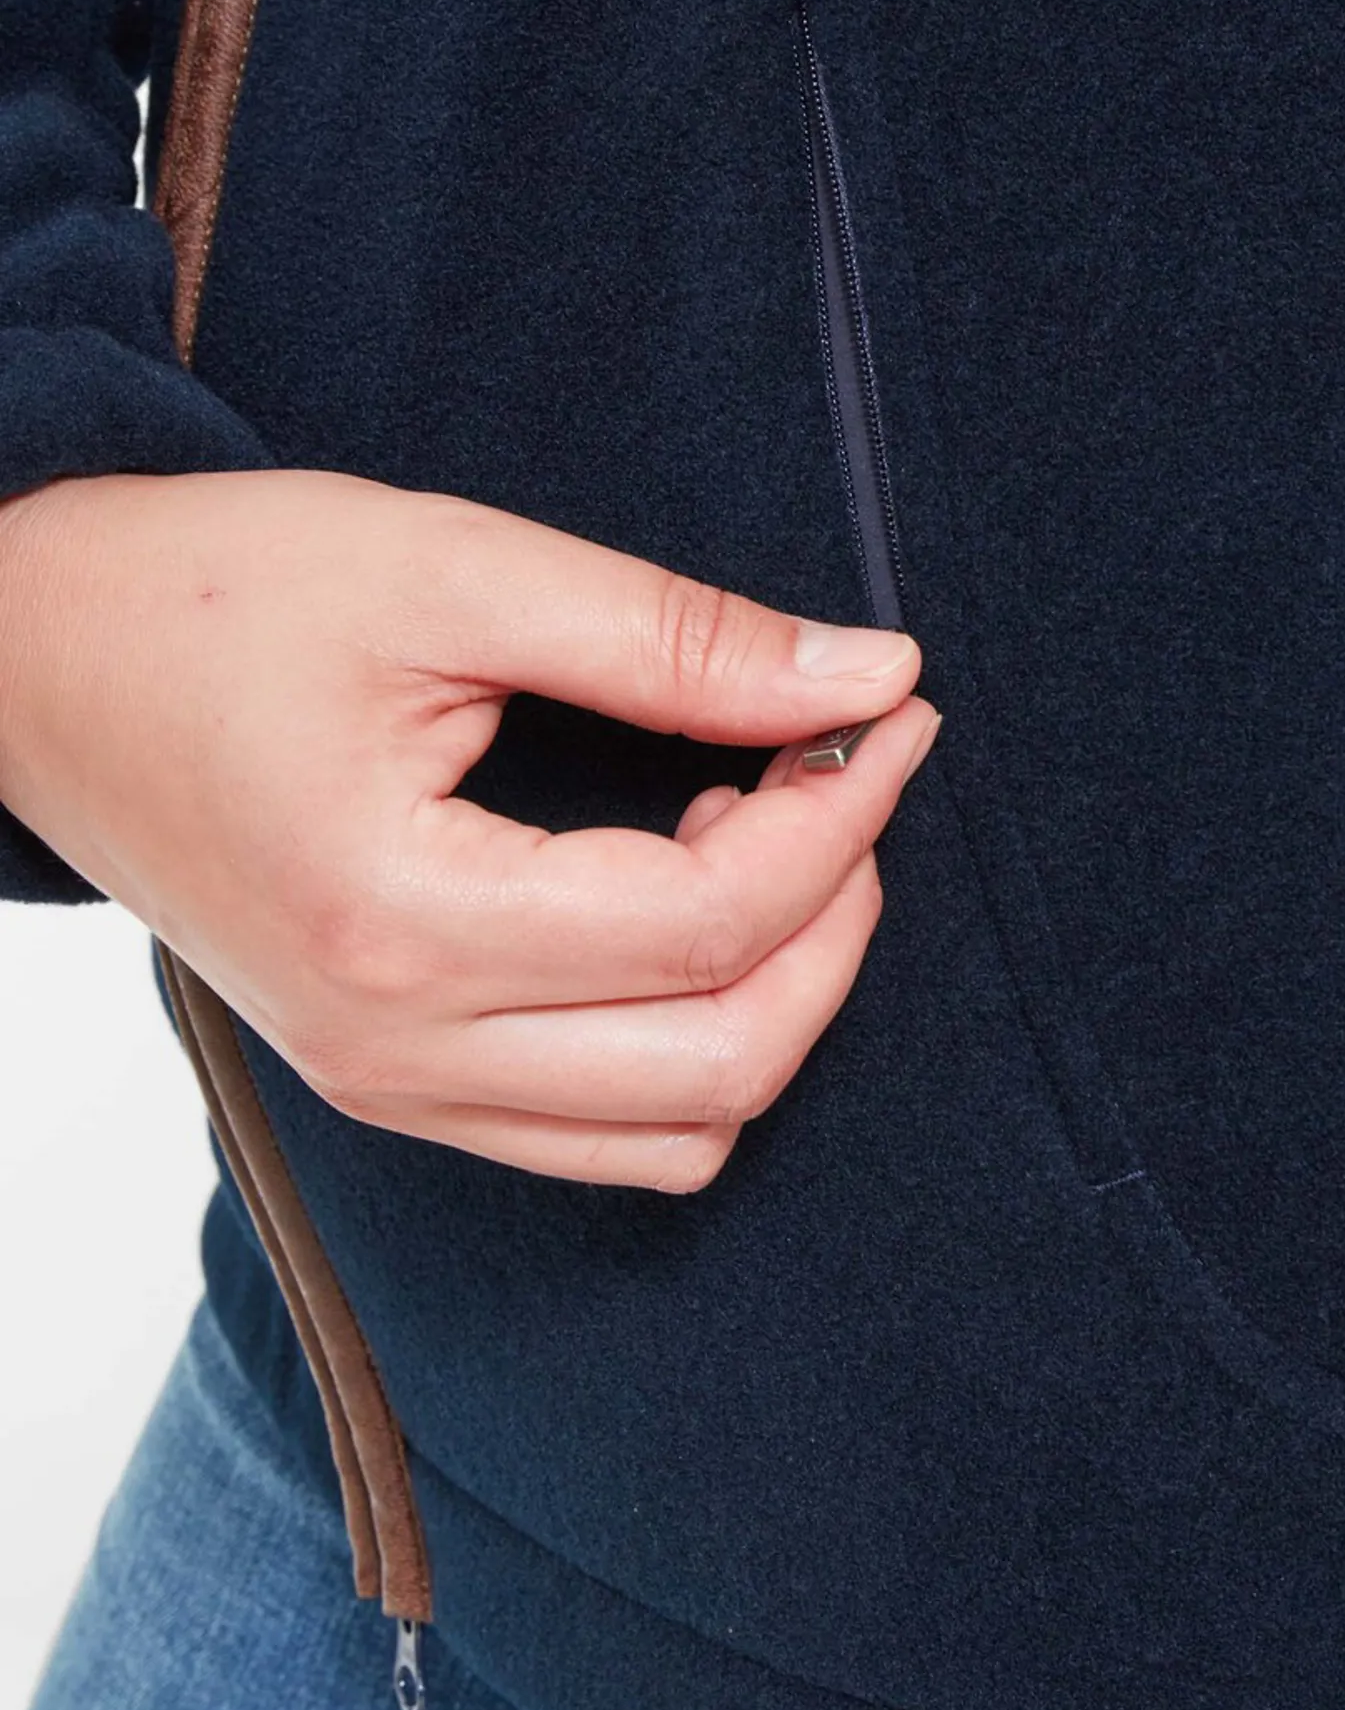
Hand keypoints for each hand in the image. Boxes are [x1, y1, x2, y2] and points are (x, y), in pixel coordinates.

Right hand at [0, 469, 938, 1190]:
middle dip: (839, 918)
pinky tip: (679, 906)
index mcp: (404, 922)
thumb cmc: (212, 597)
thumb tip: (868, 676)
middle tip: (848, 776)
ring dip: (776, 996)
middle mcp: (399, 1048)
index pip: (710, 923)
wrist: (32, 660)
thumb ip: (674, 638)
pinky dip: (694, 1043)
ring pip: (680, 1132)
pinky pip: (606, 1135)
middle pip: (725, 1061)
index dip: (840, 818)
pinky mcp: (394, 1082)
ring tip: (760, 842)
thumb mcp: (451, 574)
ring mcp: (393, 1087)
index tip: (893, 716)